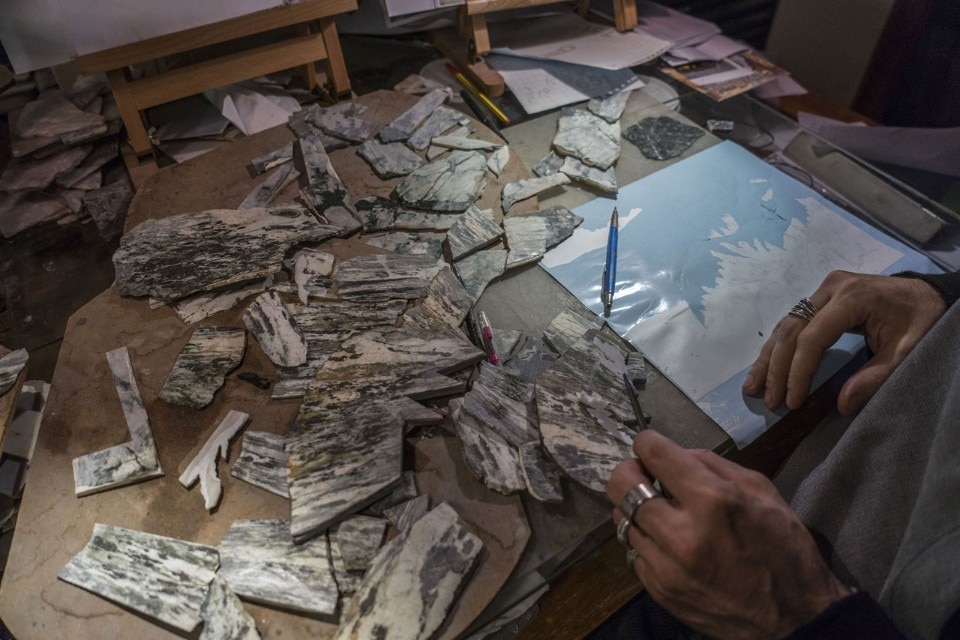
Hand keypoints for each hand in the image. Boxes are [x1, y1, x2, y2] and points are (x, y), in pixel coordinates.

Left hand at [608, 430, 848, 639]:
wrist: (794, 620)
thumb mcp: (762, 491)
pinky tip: (668, 542)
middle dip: (630, 470)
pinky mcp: (659, 591)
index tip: (650, 446)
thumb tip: (677, 454)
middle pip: (622, 485)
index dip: (648, 443)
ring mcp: (666, 566)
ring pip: (622, 518)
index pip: (655, 454)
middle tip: (646, 475)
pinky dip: (646, 539)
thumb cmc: (785, 549)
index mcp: (712, 501)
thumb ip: (713, 465)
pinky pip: (634, 552)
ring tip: (659, 510)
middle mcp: (681, 533)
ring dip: (636, 507)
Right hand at [742, 270, 945, 414]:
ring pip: (785, 325)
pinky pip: (792, 322)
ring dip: (768, 358)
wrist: (927, 293)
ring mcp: (823, 290)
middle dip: (776, 368)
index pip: (812, 338)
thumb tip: (842, 404)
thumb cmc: (920, 320)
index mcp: (851, 297)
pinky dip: (778, 347)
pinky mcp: (821, 296)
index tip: (792, 401)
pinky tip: (765, 367)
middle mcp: (830, 289)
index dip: (798, 372)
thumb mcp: (907, 350)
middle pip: (791, 330)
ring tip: (753, 387)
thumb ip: (876, 376)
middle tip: (768, 399)